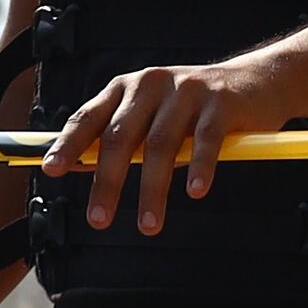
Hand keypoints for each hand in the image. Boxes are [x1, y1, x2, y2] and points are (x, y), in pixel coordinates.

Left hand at [48, 52, 291, 234]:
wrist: (256, 81)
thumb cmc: (194, 107)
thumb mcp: (153, 113)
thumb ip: (124, 137)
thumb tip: (84, 171)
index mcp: (127, 87)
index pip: (89, 117)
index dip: (68, 145)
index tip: (51, 172)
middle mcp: (151, 84)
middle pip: (120, 137)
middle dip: (107, 182)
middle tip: (98, 220)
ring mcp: (187, 91)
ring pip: (160, 145)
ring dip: (152, 190)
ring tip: (148, 225)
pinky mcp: (221, 103)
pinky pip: (206, 140)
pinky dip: (199, 167)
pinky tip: (195, 191)